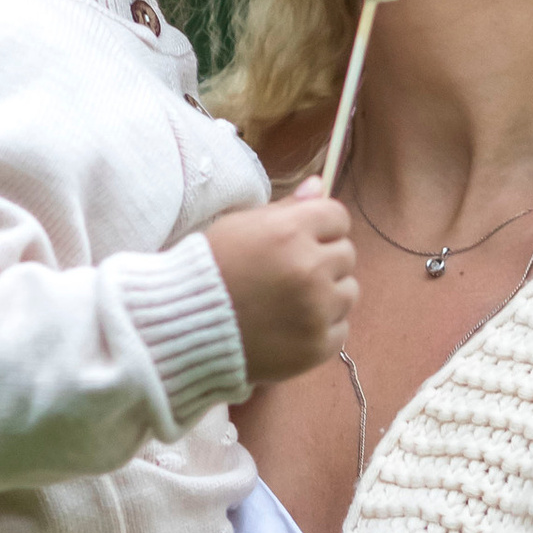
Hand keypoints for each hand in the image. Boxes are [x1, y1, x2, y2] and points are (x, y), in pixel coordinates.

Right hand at [207, 182, 355, 382]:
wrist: (184, 328)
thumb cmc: (210, 269)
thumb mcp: (240, 226)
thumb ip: (285, 207)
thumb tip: (319, 186)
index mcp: (290, 232)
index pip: (338, 217)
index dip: (321, 226)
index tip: (303, 239)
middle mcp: (309, 269)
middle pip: (346, 254)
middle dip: (324, 260)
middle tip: (291, 273)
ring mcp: (316, 311)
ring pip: (348, 292)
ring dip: (327, 294)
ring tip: (290, 301)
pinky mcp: (316, 346)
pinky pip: (340, 328)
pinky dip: (321, 328)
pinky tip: (290, 326)